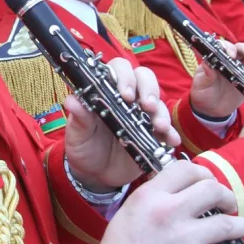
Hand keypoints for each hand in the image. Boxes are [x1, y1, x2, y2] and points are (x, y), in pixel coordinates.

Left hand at [64, 58, 179, 191]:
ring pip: (158, 102)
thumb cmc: (84, 146)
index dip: (124, 76)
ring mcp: (142, 115)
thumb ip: (79, 118)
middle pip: (144, 78)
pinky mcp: (153, 134)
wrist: (95, 174)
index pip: (119, 69)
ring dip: (161, 112)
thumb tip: (72, 100)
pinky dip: (171, 133)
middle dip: (149, 89)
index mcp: (106, 90)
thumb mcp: (77, 133)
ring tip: (159, 127)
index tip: (125, 94)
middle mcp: (127, 98)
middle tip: (147, 106)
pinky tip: (171, 140)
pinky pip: (167, 129)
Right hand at [101, 162, 243, 243]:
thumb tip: (177, 192)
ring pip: (228, 223)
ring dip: (242, 225)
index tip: (208, 181)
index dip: (202, 173)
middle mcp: (170, 212)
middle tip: (228, 204)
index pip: (185, 170)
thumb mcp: (130, 213)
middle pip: (212, 190)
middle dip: (226, 196)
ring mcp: (187, 238)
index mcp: (151, 197)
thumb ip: (155, 200)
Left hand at [190, 42, 243, 117]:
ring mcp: (240, 68)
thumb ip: (206, 76)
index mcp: (215, 59)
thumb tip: (207, 65)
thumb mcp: (201, 86)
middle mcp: (229, 60)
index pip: (222, 47)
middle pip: (239, 49)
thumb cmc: (203, 94)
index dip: (228, 48)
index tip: (231, 55)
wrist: (212, 109)